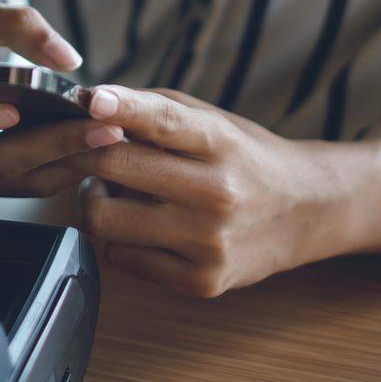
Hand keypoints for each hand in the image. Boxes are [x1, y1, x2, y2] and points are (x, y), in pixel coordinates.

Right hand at [0, 0, 122, 203]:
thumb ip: (11, 25)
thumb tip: (67, 58)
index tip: (11, 108)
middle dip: (50, 145)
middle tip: (101, 127)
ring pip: (13, 182)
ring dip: (65, 162)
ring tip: (110, 136)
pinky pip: (22, 188)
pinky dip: (60, 170)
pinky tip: (92, 149)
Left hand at [77, 85, 341, 296]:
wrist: (306, 211)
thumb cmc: (242, 157)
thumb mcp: (210, 120)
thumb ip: (152, 110)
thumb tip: (86, 104)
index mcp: (222, 144)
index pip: (165, 122)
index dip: (123, 108)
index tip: (91, 100)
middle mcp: (218, 193)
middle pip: (116, 167)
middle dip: (80, 152)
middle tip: (75, 148)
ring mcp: (209, 243)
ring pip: (104, 220)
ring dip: (92, 200)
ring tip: (108, 189)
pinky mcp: (201, 281)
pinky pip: (119, 257)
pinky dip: (116, 238)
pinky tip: (136, 225)